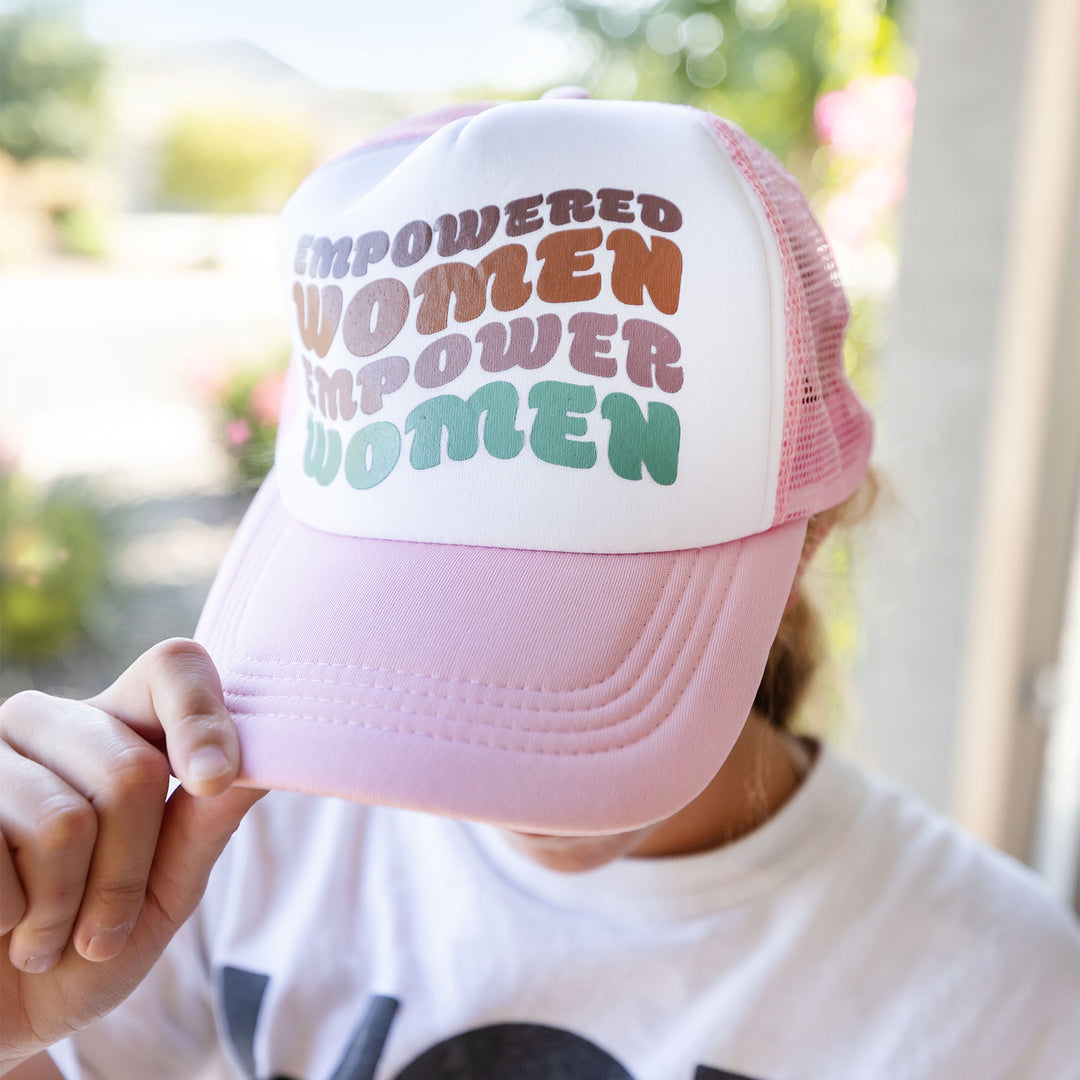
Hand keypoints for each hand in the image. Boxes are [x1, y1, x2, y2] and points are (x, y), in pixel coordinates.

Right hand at [0, 639, 264, 1071]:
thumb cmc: (87, 949)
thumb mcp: (165, 892)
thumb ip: (207, 823)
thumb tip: (271, 758)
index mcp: (122, 728)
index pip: (173, 668)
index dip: (202, 715)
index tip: (218, 781)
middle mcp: (53, 722)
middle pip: (130, 769)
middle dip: (129, 873)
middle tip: (103, 931)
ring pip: (64, 821)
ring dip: (66, 908)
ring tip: (47, 938)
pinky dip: (12, 918)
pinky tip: (0, 928)